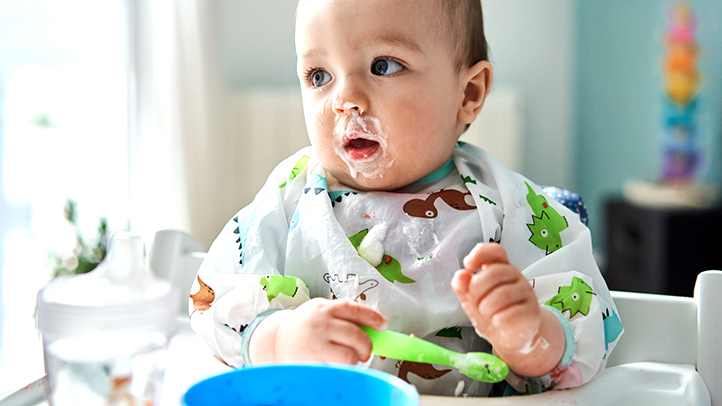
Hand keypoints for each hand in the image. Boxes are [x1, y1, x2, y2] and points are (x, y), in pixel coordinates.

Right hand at [248, 298, 387, 364]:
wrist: (276, 338)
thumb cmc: (306, 325)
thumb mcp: (321, 311)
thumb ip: (343, 315)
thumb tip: (374, 327)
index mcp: (324, 308)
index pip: (354, 310)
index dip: (373, 318)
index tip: (383, 325)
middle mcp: (319, 324)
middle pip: (355, 335)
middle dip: (366, 346)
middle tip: (364, 352)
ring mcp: (314, 344)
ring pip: (348, 356)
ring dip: (354, 360)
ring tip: (348, 359)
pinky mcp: (310, 363)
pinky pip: (336, 369)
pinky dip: (341, 369)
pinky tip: (335, 365)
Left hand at [451, 243, 563, 376]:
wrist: (512, 337)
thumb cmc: (492, 313)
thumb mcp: (472, 299)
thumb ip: (463, 286)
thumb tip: (461, 275)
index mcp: (500, 268)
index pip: (495, 251)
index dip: (481, 254)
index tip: (468, 264)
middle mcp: (515, 277)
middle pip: (494, 272)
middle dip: (477, 290)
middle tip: (476, 302)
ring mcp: (526, 293)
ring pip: (501, 295)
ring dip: (486, 309)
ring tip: (488, 314)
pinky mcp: (532, 313)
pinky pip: (510, 315)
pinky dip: (498, 321)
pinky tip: (499, 322)